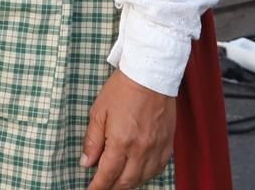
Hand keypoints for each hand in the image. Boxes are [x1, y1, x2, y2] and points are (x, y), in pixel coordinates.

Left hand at [81, 69, 177, 189]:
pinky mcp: (167, 145)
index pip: (107, 175)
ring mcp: (156, 148)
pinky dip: (146, 175)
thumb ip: (93, 140)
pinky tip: (138, 172)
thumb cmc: (122, 90)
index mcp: (121, 141)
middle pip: (126, 181)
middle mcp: (141, 149)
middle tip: (102, 186)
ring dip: (129, 183)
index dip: (98, 187)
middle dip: (112, 187)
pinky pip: (157, 169)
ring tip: (118, 180)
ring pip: (142, 178)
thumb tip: (86, 162)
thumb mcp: (99, 112)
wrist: (150, 75)